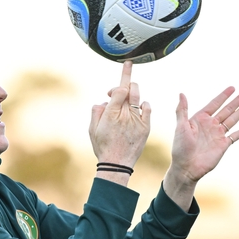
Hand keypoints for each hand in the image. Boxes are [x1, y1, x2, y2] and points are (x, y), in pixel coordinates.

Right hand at [89, 61, 150, 179]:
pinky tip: (139, 106)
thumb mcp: (92, 128)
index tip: (121, 75)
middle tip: (119, 89)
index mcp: (111, 112)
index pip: (119, 88)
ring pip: (138, 96)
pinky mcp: (146, 126)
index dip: (121, 77)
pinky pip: (147, 107)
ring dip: (134, 91)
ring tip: (129, 94)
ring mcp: (137, 119)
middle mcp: (125, 113)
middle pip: (130, 88)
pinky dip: (143, 104)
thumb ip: (97, 111)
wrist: (117, 164)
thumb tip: (105, 100)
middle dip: (126, 82)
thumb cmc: (102, 146)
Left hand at [163, 87, 238, 208]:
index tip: (232, 88)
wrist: (186, 167)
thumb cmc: (180, 147)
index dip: (224, 96)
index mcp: (200, 119)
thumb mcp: (180, 126)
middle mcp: (211, 125)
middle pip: (227, 109)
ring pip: (233, 119)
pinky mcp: (223, 145)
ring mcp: (218, 135)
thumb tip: (181, 93)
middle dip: (237, 100)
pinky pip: (235, 136)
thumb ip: (182, 110)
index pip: (215, 104)